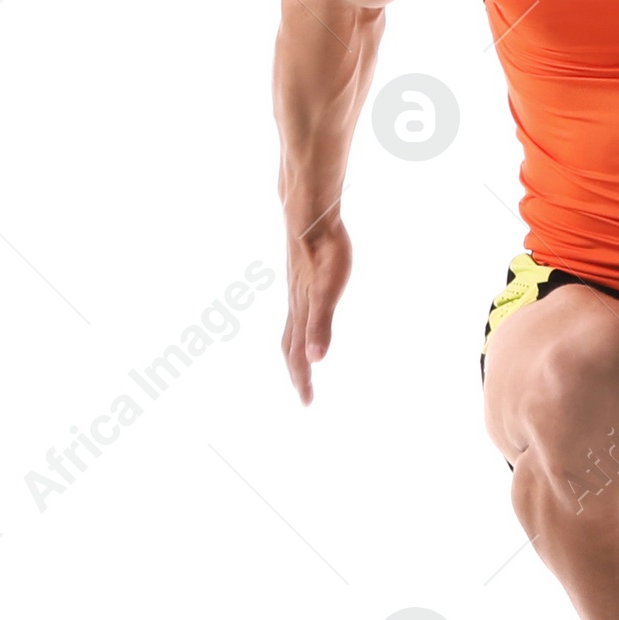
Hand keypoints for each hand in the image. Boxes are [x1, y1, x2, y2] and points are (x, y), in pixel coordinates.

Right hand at [281, 211, 351, 404]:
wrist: (308, 216)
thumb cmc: (323, 252)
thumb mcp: (327, 292)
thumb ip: (321, 325)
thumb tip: (317, 361)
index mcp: (301, 315)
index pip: (299, 356)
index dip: (303, 380)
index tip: (307, 403)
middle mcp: (295, 306)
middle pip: (291, 348)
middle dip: (297, 372)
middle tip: (305, 393)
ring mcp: (296, 292)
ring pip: (291, 330)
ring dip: (295, 352)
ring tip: (302, 365)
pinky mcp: (300, 279)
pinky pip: (296, 313)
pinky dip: (299, 328)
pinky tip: (304, 320)